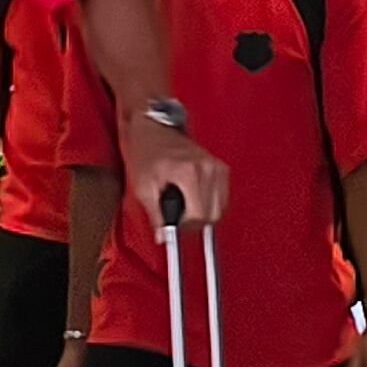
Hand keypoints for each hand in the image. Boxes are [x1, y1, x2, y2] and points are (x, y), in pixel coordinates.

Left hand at [124, 107, 228, 226]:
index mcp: (190, 173)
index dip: (185, 226)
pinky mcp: (221, 168)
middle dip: (195, 222)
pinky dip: (210, 203)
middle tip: (178, 217)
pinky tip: (194, 198)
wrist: (154, 129)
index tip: (174, 226)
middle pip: (214, 215)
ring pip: (221, 208)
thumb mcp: (143, 186)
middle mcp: (208, 169)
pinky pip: (223, 197)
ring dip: (205, 213)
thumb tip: (163, 237)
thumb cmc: (146, 151)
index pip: (200, 216)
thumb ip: (155, 215)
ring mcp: (217, 167)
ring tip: (185, 206)